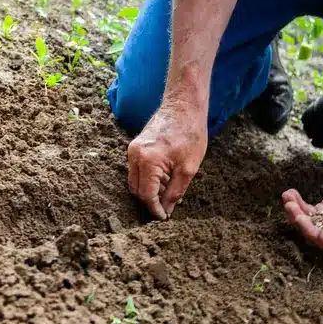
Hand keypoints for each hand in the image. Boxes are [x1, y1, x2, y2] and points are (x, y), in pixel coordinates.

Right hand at [127, 102, 207, 219]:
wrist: (184, 106)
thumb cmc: (190, 133)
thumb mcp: (188, 169)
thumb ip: (175, 192)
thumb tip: (166, 210)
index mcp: (148, 161)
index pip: (146, 195)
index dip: (155, 209)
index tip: (164, 217)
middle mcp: (135, 155)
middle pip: (136, 190)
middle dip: (150, 201)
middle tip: (167, 208)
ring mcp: (133, 150)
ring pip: (135, 181)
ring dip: (149, 190)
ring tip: (169, 192)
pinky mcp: (135, 146)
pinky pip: (137, 170)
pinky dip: (148, 179)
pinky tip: (165, 179)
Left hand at [282, 171, 322, 250]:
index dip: (311, 231)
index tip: (301, 217)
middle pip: (312, 233)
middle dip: (299, 219)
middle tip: (290, 205)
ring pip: (307, 222)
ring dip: (295, 210)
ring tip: (287, 197)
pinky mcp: (322, 212)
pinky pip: (307, 210)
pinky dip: (297, 203)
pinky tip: (289, 193)